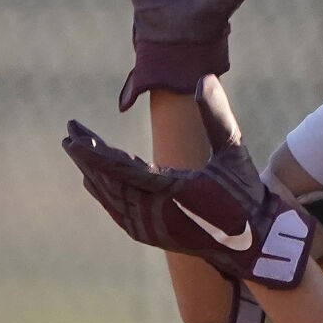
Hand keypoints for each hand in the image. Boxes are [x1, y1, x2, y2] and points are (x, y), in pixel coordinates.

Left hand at [64, 76, 313, 289]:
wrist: (253, 244)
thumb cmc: (245, 195)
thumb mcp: (234, 151)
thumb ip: (216, 116)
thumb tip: (203, 78)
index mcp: (173, 192)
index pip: (123, 169)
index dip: (95, 153)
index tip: (74, 136)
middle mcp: (156, 213)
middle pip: (108, 181)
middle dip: (86, 156)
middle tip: (69, 131)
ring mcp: (151, 228)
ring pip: (110, 197)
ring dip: (91, 172)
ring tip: (76, 147)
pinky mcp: (151, 236)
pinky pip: (117, 212)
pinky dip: (103, 193)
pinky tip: (92, 179)